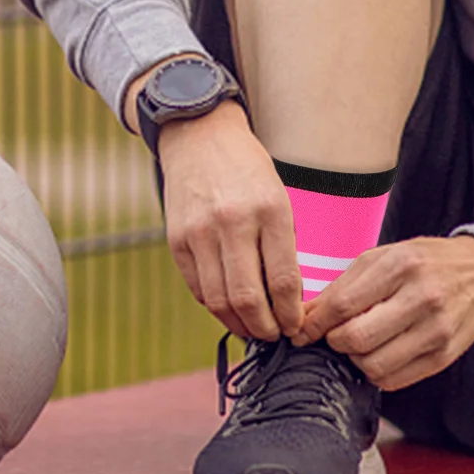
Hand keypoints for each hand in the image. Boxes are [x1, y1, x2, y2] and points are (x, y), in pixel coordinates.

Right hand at [155, 99, 303, 342]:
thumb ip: (282, 245)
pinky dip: (215, 307)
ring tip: (253, 329)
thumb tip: (288, 299)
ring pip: (219, 301)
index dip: (291, 314)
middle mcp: (233, 222)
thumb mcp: (279, 197)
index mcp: (269, 210)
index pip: (283, 280)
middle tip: (275, 336)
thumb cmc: (248, 170)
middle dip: (266, 328)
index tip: (296, 327)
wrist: (201, 137)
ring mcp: (200, 232)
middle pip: (248, 298)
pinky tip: (229, 310)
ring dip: (239, 325)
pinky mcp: (177, 240)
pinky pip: (198, 288)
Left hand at [294, 234, 473, 390]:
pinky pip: (395, 380)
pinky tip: (381, 352)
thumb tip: (307, 315)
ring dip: (356, 359)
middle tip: (334, 334)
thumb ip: (344, 285)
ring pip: (374, 366)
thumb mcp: (384, 257)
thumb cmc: (428, 262)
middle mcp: (422, 298)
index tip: (303, 331)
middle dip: (334, 342)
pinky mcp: (443, 357)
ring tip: (360, 343)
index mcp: (401, 266)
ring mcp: (436, 331)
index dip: (315, 324)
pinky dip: (378, 372)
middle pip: (356, 339)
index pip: (344, 305)